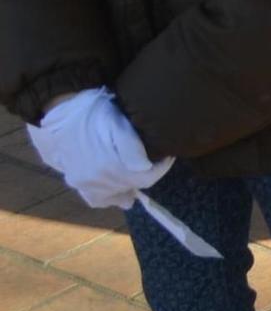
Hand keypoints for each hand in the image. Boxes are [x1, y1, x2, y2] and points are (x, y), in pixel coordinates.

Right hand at [28, 88, 172, 208]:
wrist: (64, 111)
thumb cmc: (96, 113)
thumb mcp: (119, 124)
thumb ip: (133, 149)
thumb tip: (145, 168)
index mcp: (111, 166)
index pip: (147, 178)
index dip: (160, 168)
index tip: (166, 156)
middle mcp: (97, 179)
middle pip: (131, 186)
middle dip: (144, 175)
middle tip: (151, 161)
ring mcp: (84, 182)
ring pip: (115, 195)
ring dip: (128, 186)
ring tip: (136, 175)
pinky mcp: (75, 180)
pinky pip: (95, 198)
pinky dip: (108, 197)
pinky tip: (116, 191)